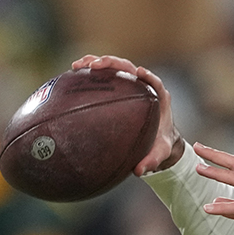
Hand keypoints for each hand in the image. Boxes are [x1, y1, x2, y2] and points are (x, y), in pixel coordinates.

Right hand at [70, 54, 183, 173]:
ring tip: (77, 65)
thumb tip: (139, 171)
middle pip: (130, 68)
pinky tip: (73, 73)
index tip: (139, 73)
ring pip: (115, 68)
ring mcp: (130, 84)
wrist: (157, 140)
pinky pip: (105, 76)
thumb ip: (152, 161)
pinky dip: (90, 72)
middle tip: (96, 66)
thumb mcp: (159, 154)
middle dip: (113, 63)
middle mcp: (144, 87)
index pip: (155, 83)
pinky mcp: (119, 87)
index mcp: (159, 99)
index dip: (148, 76)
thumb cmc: (160, 145)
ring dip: (97, 62)